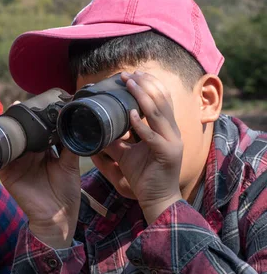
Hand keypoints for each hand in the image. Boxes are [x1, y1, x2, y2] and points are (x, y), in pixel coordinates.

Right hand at [0, 107, 80, 248]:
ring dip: (2, 128)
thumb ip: (69, 147)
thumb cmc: (66, 193)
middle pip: (21, 133)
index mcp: (44, 152)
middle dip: (16, 120)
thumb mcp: (70, 166)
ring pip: (8, 142)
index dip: (35, 119)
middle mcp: (30, 156)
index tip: (33, 104)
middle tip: (15, 105)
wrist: (57, 217)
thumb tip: (72, 127)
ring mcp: (17, 164)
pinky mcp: (8, 173)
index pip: (37, 131)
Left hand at [104, 71, 182, 222]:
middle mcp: (171, 132)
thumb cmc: (144, 176)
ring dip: (142, 96)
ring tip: (130, 84)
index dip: (148, 86)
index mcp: (165, 130)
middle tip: (128, 74)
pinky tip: (131, 114)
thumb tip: (101, 128)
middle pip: (161, 102)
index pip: (160, 101)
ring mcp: (172, 142)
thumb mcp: (127, 153)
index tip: (132, 75)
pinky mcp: (167, 154)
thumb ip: (118, 139)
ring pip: (158, 114)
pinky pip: (153, 136)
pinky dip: (141, 124)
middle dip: (144, 85)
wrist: (156, 199)